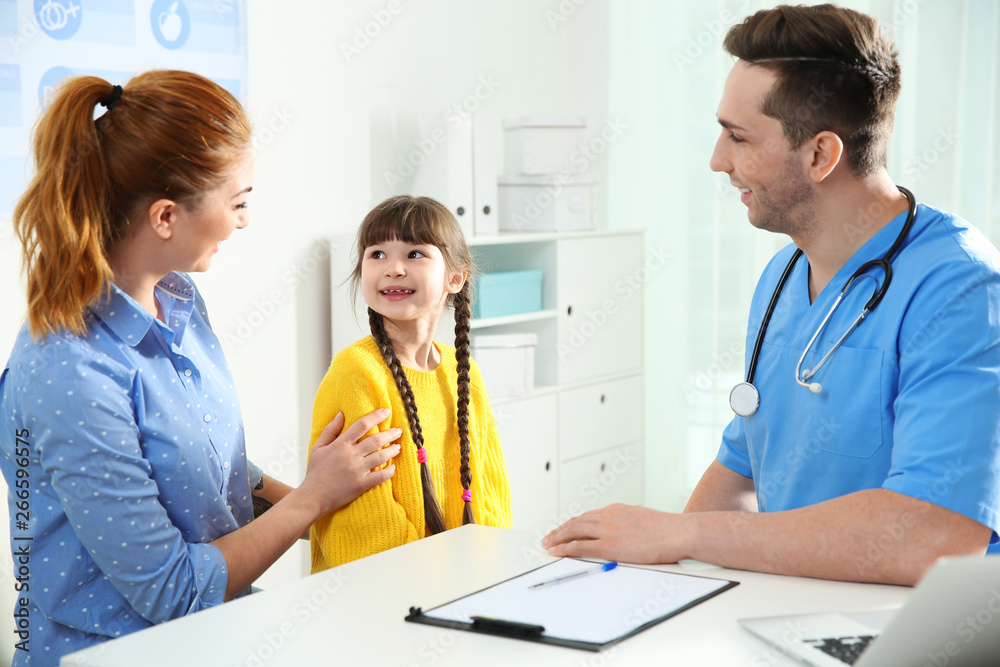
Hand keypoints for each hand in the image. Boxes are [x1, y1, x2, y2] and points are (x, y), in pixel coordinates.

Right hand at [300, 409, 401, 515]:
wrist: (313, 496)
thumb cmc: (316, 471)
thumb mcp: (318, 447)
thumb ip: (330, 430)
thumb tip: (341, 414)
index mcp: (341, 444)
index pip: (362, 425)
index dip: (376, 416)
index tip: (386, 412)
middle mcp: (351, 456)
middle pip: (376, 440)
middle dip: (390, 433)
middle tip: (398, 431)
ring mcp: (357, 470)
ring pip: (381, 456)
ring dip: (393, 450)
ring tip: (398, 447)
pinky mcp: (362, 484)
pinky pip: (381, 476)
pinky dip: (390, 471)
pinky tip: (393, 467)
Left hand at [541, 503, 683, 563]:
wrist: (678, 532)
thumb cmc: (668, 529)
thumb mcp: (644, 519)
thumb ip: (630, 523)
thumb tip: (626, 531)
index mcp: (617, 510)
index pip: (588, 516)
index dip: (574, 523)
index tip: (565, 528)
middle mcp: (609, 517)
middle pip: (577, 522)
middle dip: (560, 530)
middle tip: (549, 537)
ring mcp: (608, 531)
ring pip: (574, 531)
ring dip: (557, 538)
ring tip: (547, 544)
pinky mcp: (609, 546)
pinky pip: (580, 547)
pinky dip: (564, 548)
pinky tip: (556, 551)